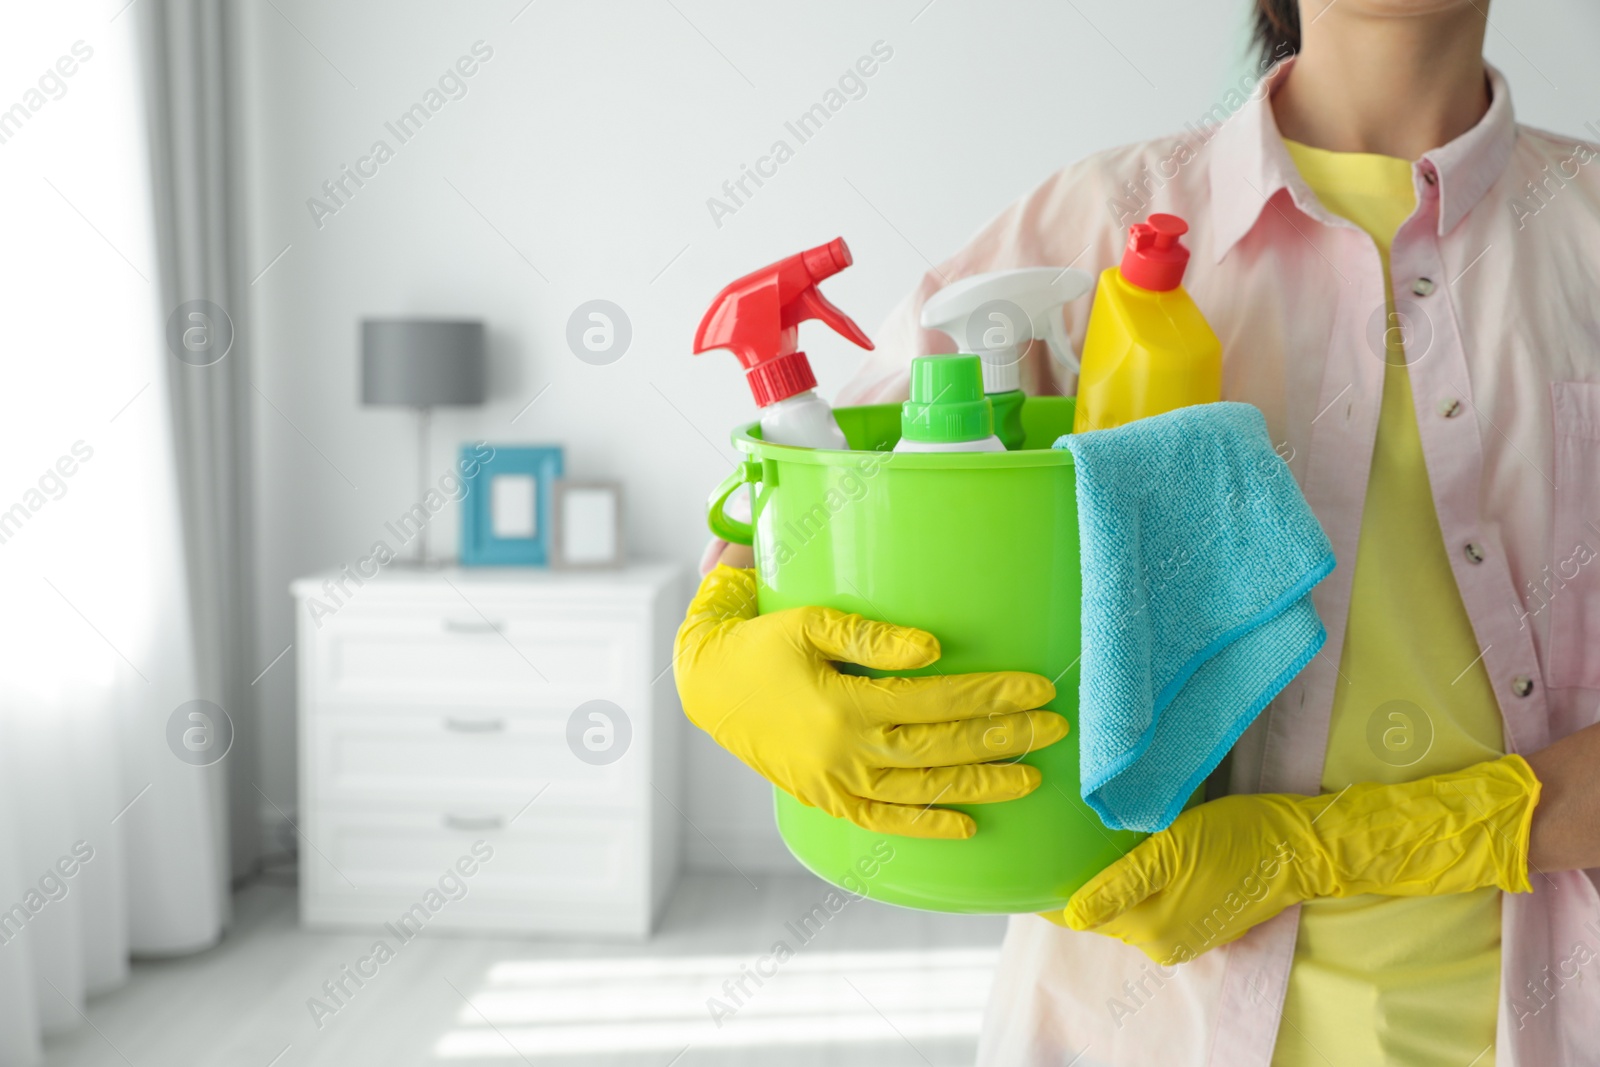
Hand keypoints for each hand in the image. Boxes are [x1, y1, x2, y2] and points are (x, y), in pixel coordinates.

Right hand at [674, 566, 1066, 838]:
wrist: (705, 686)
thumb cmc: (759, 643)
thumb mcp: (809, 623)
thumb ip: (871, 637)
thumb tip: (933, 649)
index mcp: (844, 705)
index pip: (936, 701)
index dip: (990, 695)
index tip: (1037, 687)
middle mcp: (845, 752)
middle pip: (941, 748)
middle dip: (1003, 738)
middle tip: (1055, 727)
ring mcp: (836, 783)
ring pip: (923, 790)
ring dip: (981, 784)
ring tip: (1032, 776)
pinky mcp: (827, 799)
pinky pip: (884, 820)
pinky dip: (926, 825)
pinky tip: (967, 826)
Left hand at [1061, 754, 1540, 964]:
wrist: (1299, 847)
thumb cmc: (1234, 839)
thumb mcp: (1170, 851)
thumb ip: (1119, 885)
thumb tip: (1072, 917)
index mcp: (1151, 930)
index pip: (1081, 915)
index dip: (1054, 892)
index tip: (1035, 862)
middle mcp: (1163, 944)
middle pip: (1102, 913)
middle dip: (1080, 885)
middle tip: (1057, 842)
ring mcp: (1184, 937)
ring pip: (1126, 910)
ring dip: (1108, 885)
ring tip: (1085, 845)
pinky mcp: (1200, 922)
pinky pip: (1151, 906)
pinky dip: (1135, 887)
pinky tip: (1128, 857)